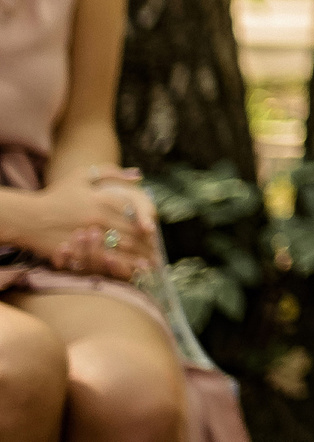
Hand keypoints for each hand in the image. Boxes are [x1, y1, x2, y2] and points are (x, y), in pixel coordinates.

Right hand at [8, 180, 144, 280]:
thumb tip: (138, 176)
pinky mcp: (77, 251)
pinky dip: (118, 266)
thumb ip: (111, 173)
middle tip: (157, 252)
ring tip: (149, 264)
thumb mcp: (81, 176)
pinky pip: (102, 261)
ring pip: (120, 248)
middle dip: (146, 244)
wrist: (26, 217)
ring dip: (137, 257)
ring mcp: (87, 236)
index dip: (146, 221)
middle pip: (130, 232)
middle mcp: (97, 217)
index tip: (152, 230)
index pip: (133, 211)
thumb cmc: (55, 195)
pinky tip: (128, 271)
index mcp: (101, 199)